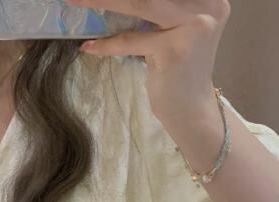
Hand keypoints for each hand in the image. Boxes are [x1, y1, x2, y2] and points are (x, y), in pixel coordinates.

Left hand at [65, 0, 231, 120]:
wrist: (190, 110)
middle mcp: (207, 6)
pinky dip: (106, 44)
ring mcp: (193, 27)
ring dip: (101, 1)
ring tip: (75, 0)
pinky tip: (88, 47)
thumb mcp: (171, 31)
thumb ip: (156, 11)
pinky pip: (130, 41)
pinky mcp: (173, 50)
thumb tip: (114, 1)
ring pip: (139, 3)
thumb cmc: (177, 70)